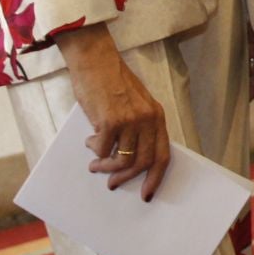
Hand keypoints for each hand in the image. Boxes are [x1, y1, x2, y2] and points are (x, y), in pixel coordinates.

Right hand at [54, 24, 170, 200]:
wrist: (96, 61)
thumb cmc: (113, 82)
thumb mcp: (135, 103)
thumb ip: (138, 127)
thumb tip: (129, 159)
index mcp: (157, 116)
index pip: (162, 154)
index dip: (156, 177)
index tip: (146, 193)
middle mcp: (147, 119)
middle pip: (143, 162)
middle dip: (127, 178)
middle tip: (113, 184)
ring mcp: (129, 121)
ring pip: (121, 160)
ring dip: (106, 167)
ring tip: (95, 165)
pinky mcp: (110, 121)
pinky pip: (103, 149)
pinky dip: (95, 150)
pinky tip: (90, 141)